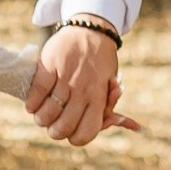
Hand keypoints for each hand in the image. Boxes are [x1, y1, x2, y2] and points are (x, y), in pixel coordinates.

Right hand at [28, 24, 123, 146]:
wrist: (91, 31)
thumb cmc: (100, 64)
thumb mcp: (110, 86)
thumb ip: (110, 108)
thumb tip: (138, 128)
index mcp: (99, 97)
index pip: (85, 133)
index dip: (75, 138)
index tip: (70, 132)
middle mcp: (83, 89)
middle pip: (63, 128)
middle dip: (54, 131)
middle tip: (52, 125)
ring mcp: (66, 77)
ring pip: (47, 113)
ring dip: (41, 119)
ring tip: (42, 114)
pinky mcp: (49, 64)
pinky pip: (37, 93)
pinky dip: (32, 104)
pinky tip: (33, 104)